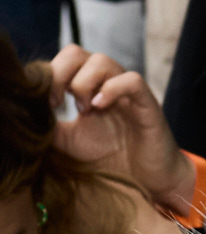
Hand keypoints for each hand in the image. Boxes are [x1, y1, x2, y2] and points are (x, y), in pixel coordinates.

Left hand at [50, 45, 196, 212]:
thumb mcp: (71, 142)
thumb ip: (51, 126)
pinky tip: (101, 107)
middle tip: (61, 102)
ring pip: (102, 61)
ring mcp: (127, 91)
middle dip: (62, 74)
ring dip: (85, 83)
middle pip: (77, 53)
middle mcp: (105, 82)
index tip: (49, 103)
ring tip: (86, 110)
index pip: (64, 60)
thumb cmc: (112, 158)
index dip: (51, 75)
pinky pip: (131, 80)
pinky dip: (112, 89)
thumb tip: (30, 113)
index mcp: (87, 87)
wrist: (147, 181)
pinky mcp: (147, 103)